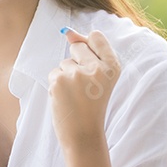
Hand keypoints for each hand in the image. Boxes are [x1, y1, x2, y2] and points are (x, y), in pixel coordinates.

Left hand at [47, 28, 120, 151]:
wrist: (83, 134)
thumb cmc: (91, 106)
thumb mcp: (99, 78)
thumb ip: (88, 51)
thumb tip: (68, 31)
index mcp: (113, 67)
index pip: (97, 36)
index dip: (90, 48)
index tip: (92, 67)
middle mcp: (97, 68)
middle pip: (78, 47)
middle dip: (76, 63)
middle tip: (84, 87)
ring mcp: (77, 73)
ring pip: (64, 62)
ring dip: (66, 76)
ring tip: (75, 96)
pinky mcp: (59, 80)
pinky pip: (54, 72)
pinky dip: (56, 84)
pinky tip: (65, 99)